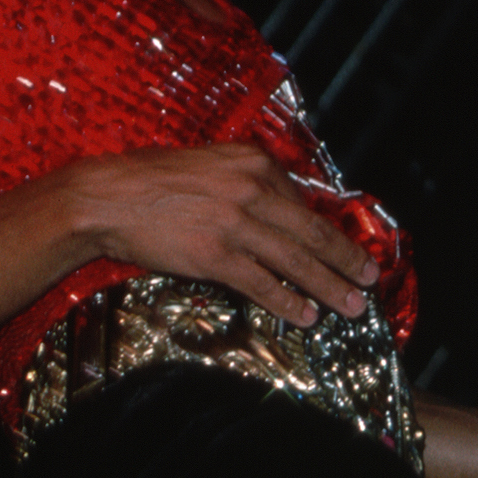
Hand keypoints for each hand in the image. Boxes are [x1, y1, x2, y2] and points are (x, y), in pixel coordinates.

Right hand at [51, 141, 379, 325]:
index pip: (301, 202)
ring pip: (296, 259)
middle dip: (346, 258)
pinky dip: (288, 301)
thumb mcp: (211, 166)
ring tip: (351, 305)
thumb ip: (248, 184)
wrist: (107, 197)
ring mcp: (236, 222)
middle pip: (312, 231)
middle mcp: (253, 189)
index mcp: (255, 163)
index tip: (344, 249)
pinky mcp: (215, 254)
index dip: (326, 231)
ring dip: (329, 285)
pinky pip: (262, 282)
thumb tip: (280, 212)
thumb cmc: (153, 182)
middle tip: (370, 277)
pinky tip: (306, 315)